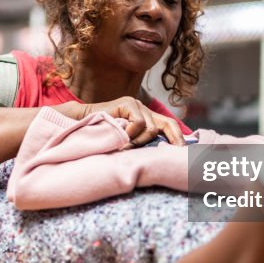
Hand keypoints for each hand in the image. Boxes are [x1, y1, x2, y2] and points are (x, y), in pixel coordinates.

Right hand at [64, 97, 184, 146]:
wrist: (80, 124)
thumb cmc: (103, 138)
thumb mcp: (126, 143)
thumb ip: (140, 145)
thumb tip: (160, 159)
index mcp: (146, 118)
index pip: (169, 126)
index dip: (178, 139)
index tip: (184, 153)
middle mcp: (144, 110)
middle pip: (167, 125)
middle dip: (168, 141)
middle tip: (164, 154)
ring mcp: (136, 105)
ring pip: (150, 128)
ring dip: (139, 142)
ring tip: (124, 146)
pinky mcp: (128, 102)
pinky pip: (139, 123)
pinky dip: (131, 134)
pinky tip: (120, 136)